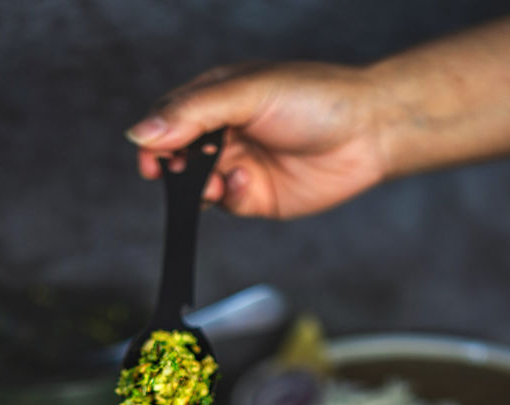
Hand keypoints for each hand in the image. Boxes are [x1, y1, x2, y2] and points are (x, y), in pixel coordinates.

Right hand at [125, 61, 386, 218]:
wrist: (368, 132)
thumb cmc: (314, 98)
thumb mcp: (247, 94)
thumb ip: (193, 113)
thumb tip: (140, 132)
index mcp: (216, 98)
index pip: (168, 121)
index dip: (155, 141)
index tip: (152, 160)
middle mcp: (224, 133)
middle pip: (178, 158)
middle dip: (176, 170)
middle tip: (184, 174)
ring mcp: (239, 166)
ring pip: (199, 188)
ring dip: (201, 188)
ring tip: (218, 181)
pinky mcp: (257, 196)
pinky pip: (228, 205)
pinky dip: (231, 198)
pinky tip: (249, 182)